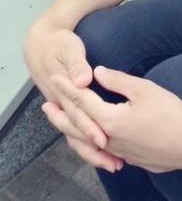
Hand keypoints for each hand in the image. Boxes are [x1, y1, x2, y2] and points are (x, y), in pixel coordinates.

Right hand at [24, 21, 118, 169]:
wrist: (41, 44)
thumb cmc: (59, 44)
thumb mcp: (69, 49)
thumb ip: (77, 65)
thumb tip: (83, 79)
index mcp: (63, 92)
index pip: (77, 114)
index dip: (90, 128)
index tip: (104, 140)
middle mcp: (62, 104)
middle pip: (76, 132)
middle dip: (94, 149)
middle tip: (113, 162)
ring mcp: (63, 108)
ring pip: (75, 136)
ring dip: (92, 151)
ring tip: (113, 163)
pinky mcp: (67, 108)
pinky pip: (76, 131)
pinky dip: (87, 143)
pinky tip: (103, 150)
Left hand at [45, 66, 181, 172]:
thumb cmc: (171, 114)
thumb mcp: (145, 90)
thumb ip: (118, 80)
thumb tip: (96, 72)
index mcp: (111, 119)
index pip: (82, 101)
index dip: (68, 88)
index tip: (55, 77)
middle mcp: (108, 138)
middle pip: (76, 126)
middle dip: (60, 113)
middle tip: (45, 104)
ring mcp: (116, 151)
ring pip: (84, 141)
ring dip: (69, 129)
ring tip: (61, 121)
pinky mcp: (126, 157)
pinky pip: (96, 149)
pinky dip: (85, 141)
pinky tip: (88, 137)